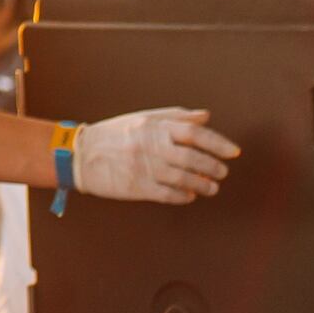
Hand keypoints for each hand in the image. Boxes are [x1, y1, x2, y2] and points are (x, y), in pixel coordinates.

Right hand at [73, 109, 240, 202]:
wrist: (80, 154)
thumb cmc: (115, 134)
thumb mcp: (143, 118)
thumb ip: (176, 117)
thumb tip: (205, 116)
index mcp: (155, 126)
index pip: (195, 133)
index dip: (218, 143)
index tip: (233, 153)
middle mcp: (151, 146)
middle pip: (193, 158)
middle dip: (213, 167)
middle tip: (222, 172)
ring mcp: (144, 167)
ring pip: (183, 178)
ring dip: (203, 184)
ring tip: (212, 188)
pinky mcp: (137, 187)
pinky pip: (167, 194)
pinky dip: (183, 196)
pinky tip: (190, 195)